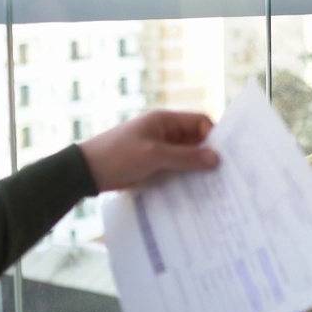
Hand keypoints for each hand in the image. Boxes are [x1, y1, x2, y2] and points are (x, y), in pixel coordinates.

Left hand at [78, 110, 218, 191]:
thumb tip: (216, 159)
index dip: (213, 136)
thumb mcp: (154, 155)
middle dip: (207, 155)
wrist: (87, 172)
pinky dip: (184, 177)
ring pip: (186, 157)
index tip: (224, 157)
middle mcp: (165, 132)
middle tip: (224, 175)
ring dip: (196, 169)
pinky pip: (175, 168)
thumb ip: (186, 157)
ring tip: (212, 186)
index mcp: (165, 120)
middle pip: (196, 140)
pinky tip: (193, 191)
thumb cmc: (119, 156)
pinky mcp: (153, 165)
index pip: (200, 122)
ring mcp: (159, 149)